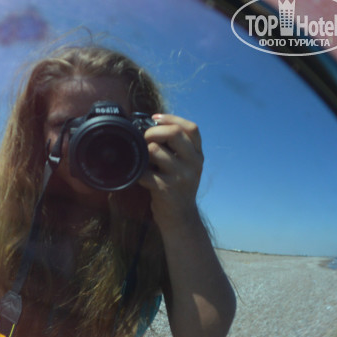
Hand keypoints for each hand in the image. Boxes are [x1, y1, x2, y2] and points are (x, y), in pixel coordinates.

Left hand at [138, 114, 202, 229]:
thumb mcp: (185, 166)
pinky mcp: (166, 189)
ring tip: (142, 160)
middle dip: (153, 131)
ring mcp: (181, 177)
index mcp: (198, 155)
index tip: (154, 118)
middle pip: (174, 133)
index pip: (191, 128)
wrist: (181, 218)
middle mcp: (193, 164)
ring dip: (143, 152)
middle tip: (144, 138)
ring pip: (156, 151)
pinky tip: (138, 175)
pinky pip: (145, 172)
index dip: (171, 118)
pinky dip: (137, 172)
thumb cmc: (177, 187)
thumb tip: (152, 126)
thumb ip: (176, 148)